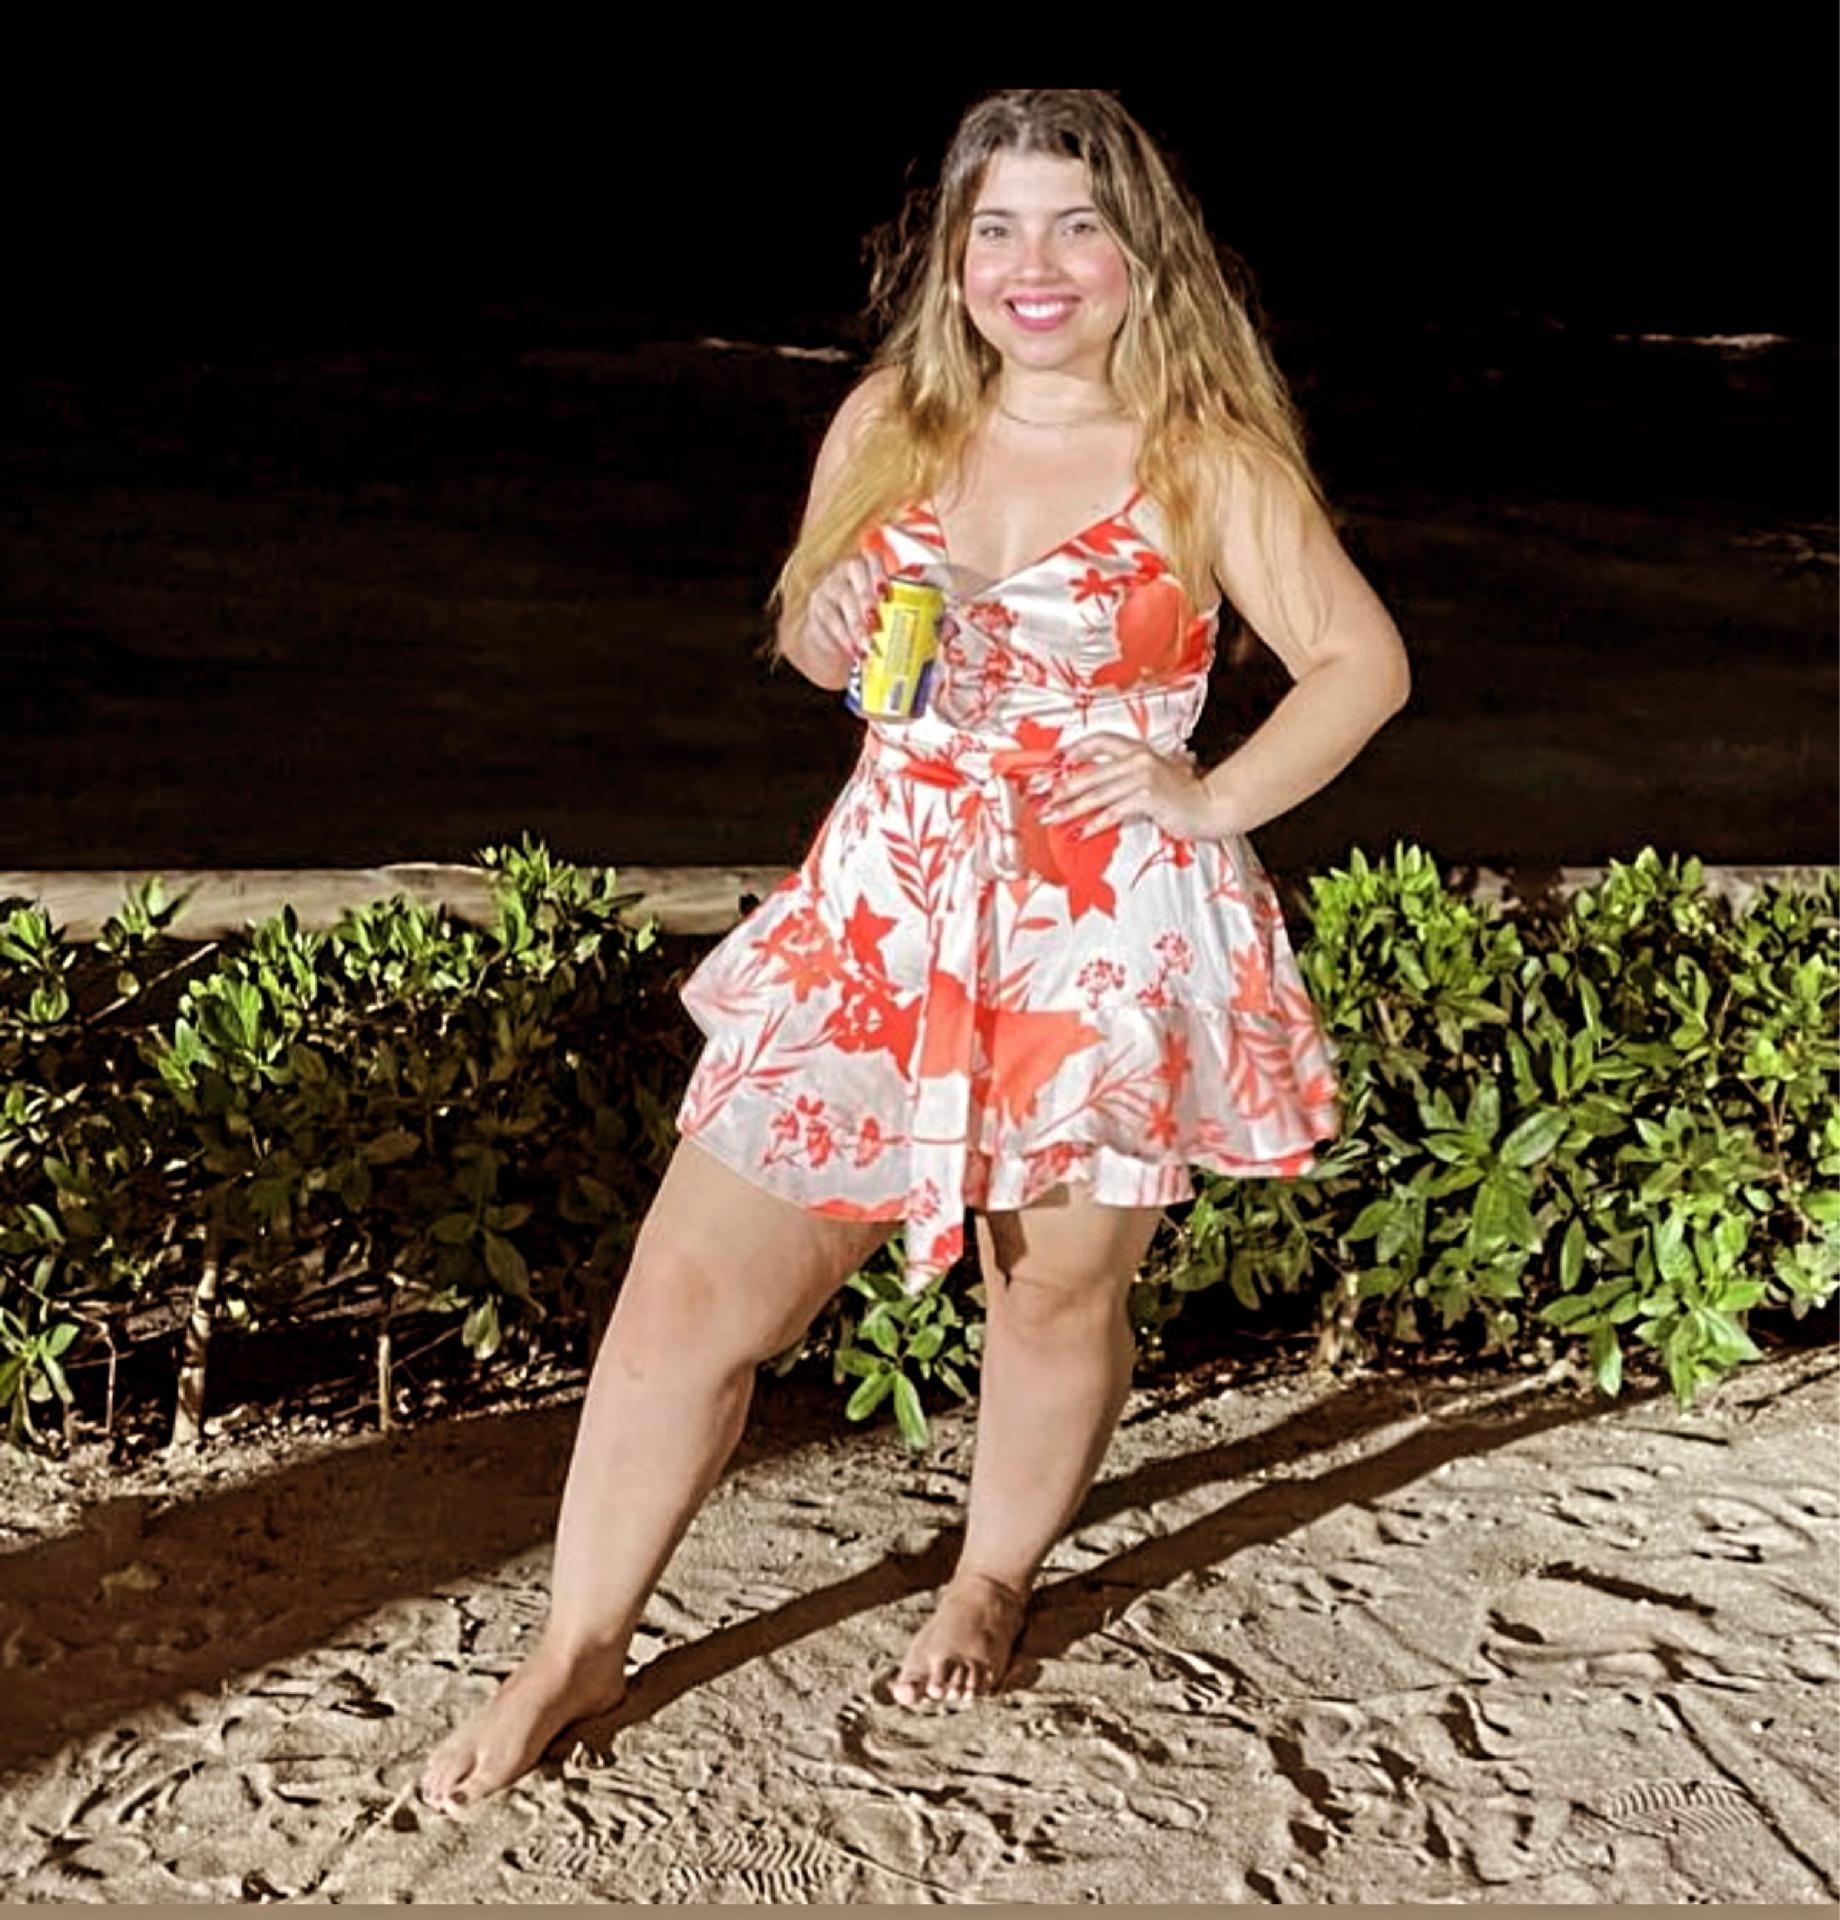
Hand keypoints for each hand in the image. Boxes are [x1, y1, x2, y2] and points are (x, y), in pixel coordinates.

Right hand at [798, 551, 890, 685]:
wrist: (837, 638)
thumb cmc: (870, 622)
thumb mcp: (884, 611)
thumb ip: (903, 610)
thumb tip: (940, 626)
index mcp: (867, 567)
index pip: (871, 558)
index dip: (878, 571)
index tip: (885, 591)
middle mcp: (845, 571)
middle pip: (854, 573)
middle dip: (865, 596)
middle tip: (875, 620)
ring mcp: (829, 587)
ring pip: (842, 598)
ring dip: (856, 624)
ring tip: (869, 645)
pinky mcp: (818, 608)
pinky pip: (831, 620)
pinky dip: (844, 637)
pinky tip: (855, 650)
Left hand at [1036, 733, 1230, 839]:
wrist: (1211, 806)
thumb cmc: (1183, 796)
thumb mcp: (1154, 778)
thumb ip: (1129, 778)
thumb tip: (1099, 789)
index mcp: (1138, 751)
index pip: (1100, 741)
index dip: (1076, 750)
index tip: (1055, 763)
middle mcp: (1138, 760)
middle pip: (1090, 772)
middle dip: (1061, 786)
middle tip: (1041, 798)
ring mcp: (1143, 778)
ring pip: (1097, 794)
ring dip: (1071, 808)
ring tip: (1052, 817)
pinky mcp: (1148, 798)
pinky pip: (1114, 811)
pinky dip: (1096, 823)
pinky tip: (1081, 831)